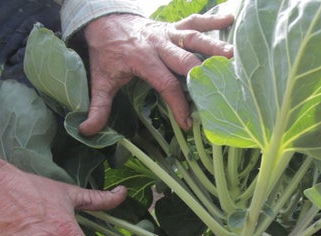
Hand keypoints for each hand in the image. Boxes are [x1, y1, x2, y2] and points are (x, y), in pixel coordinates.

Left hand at [79, 12, 233, 134]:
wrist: (104, 19)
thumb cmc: (107, 53)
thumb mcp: (100, 80)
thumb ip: (98, 107)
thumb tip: (87, 131)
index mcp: (142, 59)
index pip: (165, 83)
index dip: (178, 103)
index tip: (187, 122)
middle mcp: (158, 44)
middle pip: (184, 58)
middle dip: (203, 71)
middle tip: (222, 82)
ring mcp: (168, 33)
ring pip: (193, 37)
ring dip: (213, 45)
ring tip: (233, 54)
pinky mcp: (174, 26)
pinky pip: (194, 21)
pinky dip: (212, 20)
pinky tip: (230, 18)